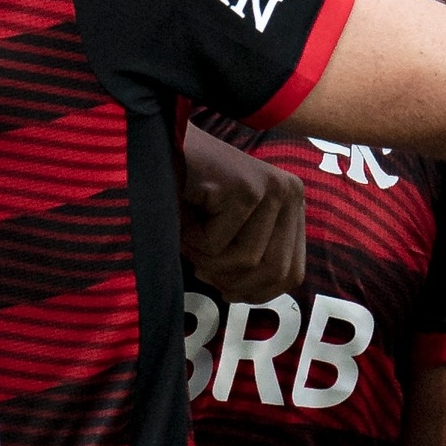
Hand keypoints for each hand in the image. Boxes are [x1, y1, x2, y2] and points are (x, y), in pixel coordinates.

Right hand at [180, 124, 305, 300]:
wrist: (151, 149)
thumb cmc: (186, 194)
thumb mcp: (228, 231)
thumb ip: (250, 259)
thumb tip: (252, 296)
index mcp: (293, 204)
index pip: (293, 273)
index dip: (256, 292)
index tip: (226, 290)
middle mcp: (291, 192)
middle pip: (274, 272)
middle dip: (230, 281)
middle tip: (199, 265)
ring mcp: (270, 187)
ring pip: (246, 262)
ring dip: (205, 258)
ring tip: (189, 230)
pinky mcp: (244, 188)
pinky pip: (218, 245)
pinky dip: (191, 240)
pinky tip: (184, 209)